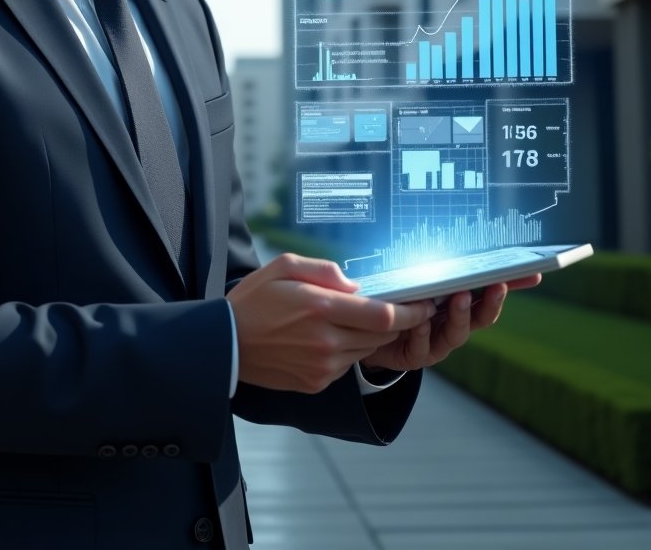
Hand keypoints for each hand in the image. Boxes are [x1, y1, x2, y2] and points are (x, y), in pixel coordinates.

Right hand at [227, 253, 436, 393]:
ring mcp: (323, 367)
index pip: (384, 315)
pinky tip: (329, 337)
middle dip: (397, 322)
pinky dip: (347, 350)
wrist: (225, 344)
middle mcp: (327, 342)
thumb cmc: (253, 299)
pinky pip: (345, 365)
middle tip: (404, 308)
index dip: (412, 311)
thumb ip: (324, 270)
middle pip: (382, 335)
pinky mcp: (316, 383)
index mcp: (321, 309)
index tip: (426, 303)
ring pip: (366, 351)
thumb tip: (356, 285)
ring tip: (357, 320)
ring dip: (370, 336)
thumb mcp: (284, 266)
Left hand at [360, 273, 541, 372]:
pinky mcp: (415, 356)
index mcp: (459, 307)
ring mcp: (437, 343)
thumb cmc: (402, 305)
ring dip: (460, 315)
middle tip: (496, 285)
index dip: (511, 285)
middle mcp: (453, 326)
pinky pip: (422, 346)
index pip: (491, 295)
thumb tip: (466, 245)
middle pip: (480, 317)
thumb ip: (443, 272)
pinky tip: (421, 320)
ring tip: (459, 297)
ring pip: (456, 334)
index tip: (532, 274)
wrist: (372, 336)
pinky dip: (423, 333)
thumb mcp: (421, 285)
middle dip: (491, 302)